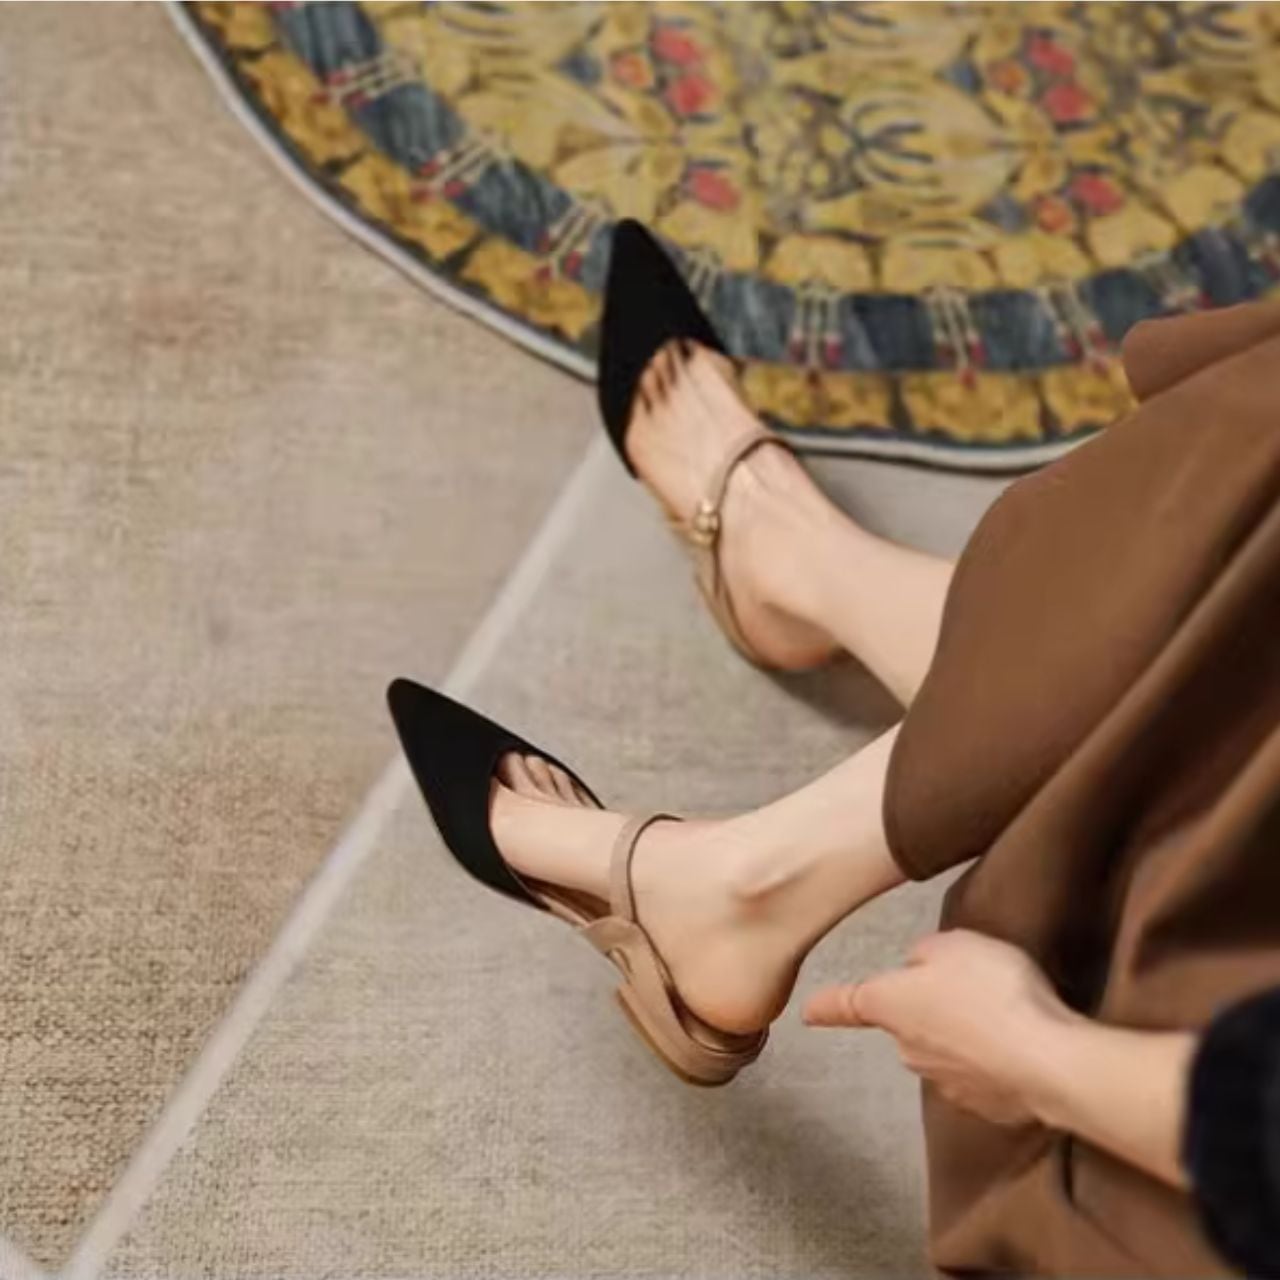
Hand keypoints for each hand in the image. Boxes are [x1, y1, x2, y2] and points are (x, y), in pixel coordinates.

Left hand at [803, 929, 1079, 1126]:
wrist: (1047, 1061)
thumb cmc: (991, 992)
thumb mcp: (956, 945)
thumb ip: (928, 954)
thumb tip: (921, 969)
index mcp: (888, 1005)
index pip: (844, 1005)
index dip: (826, 1006)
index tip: (808, 1012)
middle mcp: (906, 1050)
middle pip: (906, 1023)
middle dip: (927, 1009)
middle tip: (969, 987)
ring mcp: (943, 1083)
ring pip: (943, 1049)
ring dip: (964, 1036)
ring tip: (1003, 1015)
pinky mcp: (983, 1107)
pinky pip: (980, 1075)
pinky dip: (993, 1062)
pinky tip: (1020, 1046)